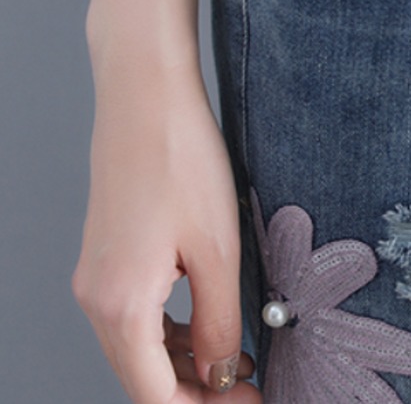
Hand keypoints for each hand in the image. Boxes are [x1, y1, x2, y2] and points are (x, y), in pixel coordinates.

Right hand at [72, 51, 258, 401]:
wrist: (145, 99)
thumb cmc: (181, 163)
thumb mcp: (218, 251)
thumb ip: (219, 321)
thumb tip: (224, 372)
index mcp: (121, 306)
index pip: (155, 395)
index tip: (252, 403)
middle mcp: (96, 300)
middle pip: (143, 379)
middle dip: (198, 392)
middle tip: (252, 389)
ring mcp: (96, 279)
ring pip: (138, 350)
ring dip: (185, 365)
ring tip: (242, 360)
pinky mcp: (106, 259)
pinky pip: (134, 318)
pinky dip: (171, 334)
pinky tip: (210, 325)